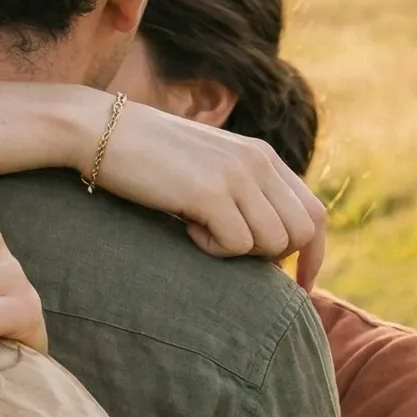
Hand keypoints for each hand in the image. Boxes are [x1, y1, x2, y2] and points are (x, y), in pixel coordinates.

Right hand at [99, 103, 326, 288]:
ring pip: (272, 243)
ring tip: (201, 231)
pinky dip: (213, 249)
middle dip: (272, 257)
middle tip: (228, 247)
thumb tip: (267, 243)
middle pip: (301, 233)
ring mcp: (236, 176)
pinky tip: (186, 228)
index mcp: (262, 156)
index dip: (313, 255)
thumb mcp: (207, 166)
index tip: (301, 286)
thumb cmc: (147, 155)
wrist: (101, 130)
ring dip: (238, 251)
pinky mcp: (209, 193)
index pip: (314, 213)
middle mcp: (258, 162)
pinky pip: (236, 245)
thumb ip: (241, 191)